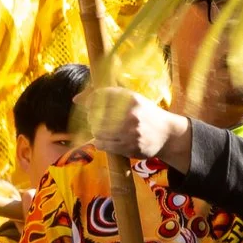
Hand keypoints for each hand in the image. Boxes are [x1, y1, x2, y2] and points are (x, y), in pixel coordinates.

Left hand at [77, 86, 193, 170]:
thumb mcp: (132, 99)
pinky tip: (108, 139)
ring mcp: (130, 132)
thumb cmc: (146, 113)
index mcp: (131, 99)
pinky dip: (101, 142)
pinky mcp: (128, 147)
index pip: (100, 96)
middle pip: (96, 115)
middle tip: (99, 119)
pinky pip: (102, 144)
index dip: (90, 101)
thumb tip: (75, 99)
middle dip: (93, 117)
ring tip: (104, 130)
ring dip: (97, 131)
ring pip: (97, 131)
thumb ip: (105, 96)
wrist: (167, 134)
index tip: (90, 105)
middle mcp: (131, 114)